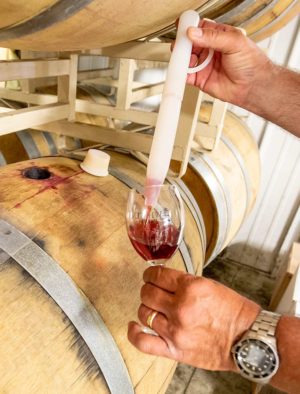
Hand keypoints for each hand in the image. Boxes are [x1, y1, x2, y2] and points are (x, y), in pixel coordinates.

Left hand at [128, 266, 260, 370]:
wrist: (248, 339)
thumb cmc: (233, 312)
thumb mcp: (210, 286)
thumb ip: (184, 283)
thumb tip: (163, 281)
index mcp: (191, 287)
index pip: (157, 275)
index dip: (150, 273)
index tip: (150, 275)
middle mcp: (181, 307)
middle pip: (147, 293)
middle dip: (148, 289)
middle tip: (152, 291)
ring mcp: (176, 330)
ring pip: (144, 312)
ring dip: (146, 308)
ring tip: (153, 308)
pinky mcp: (175, 349)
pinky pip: (143, 342)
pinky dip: (134, 333)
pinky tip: (135, 325)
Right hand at [186, 20, 272, 107]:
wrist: (252, 86)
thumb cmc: (250, 63)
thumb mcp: (234, 42)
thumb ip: (213, 37)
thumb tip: (194, 32)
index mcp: (218, 36)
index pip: (200, 27)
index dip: (190, 26)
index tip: (183, 27)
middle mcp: (209, 49)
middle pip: (189, 43)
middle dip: (183, 43)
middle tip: (181, 45)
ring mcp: (204, 64)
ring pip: (186, 59)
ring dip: (182, 58)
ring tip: (185, 59)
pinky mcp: (200, 79)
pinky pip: (186, 75)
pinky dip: (181, 73)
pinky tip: (182, 71)